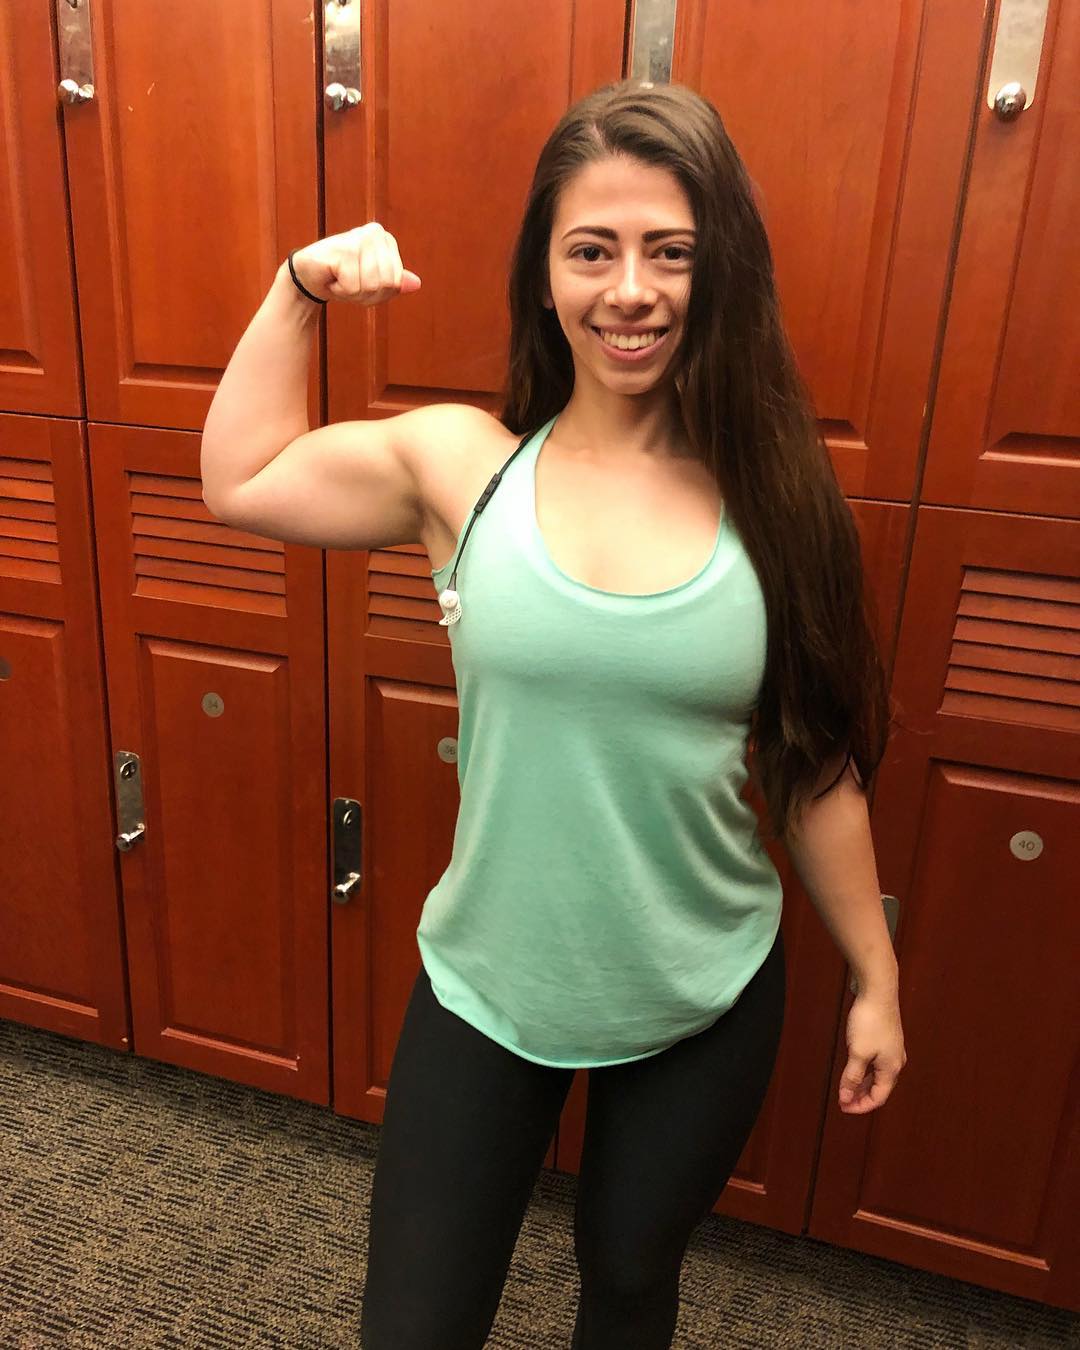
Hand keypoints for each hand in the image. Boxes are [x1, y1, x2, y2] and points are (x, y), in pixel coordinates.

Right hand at [288, 223, 420, 304]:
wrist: (307, 277)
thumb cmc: (341, 279)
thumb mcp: (372, 284)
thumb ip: (394, 282)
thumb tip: (416, 283)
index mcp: (386, 239)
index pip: (396, 282)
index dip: (378, 293)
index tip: (360, 282)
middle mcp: (375, 233)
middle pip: (386, 284)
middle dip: (365, 294)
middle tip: (348, 281)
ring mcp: (359, 238)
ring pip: (371, 286)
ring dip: (352, 292)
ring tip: (340, 278)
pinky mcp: (344, 248)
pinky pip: (353, 286)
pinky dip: (340, 290)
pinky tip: (332, 276)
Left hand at [837, 989, 906, 1112]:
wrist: (878, 991)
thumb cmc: (870, 1021)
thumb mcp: (857, 1052)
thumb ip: (851, 1077)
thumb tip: (846, 1098)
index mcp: (891, 1068)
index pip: (878, 1097)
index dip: (861, 1106)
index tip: (844, 1108)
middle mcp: (895, 1061)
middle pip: (879, 1087)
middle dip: (861, 1096)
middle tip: (844, 1101)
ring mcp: (891, 1049)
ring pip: (877, 1074)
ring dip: (862, 1084)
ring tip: (847, 1089)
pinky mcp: (885, 1038)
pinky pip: (875, 1062)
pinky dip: (864, 1070)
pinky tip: (854, 1068)